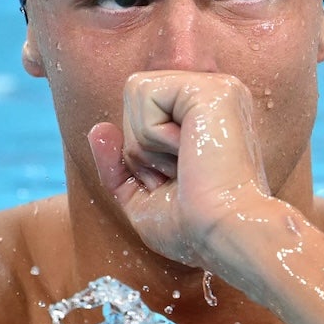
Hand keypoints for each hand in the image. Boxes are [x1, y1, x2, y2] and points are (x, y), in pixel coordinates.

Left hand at [87, 71, 271, 267]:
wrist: (225, 236)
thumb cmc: (194, 228)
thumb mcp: (144, 198)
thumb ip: (119, 165)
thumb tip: (98, 129)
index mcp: (208, 115)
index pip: (143, 109)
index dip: (141, 152)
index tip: (177, 182)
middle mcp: (217, 94)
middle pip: (135, 97)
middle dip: (139, 146)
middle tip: (180, 174)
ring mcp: (217, 88)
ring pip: (137, 91)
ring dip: (146, 142)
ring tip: (185, 163)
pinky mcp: (212, 88)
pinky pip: (145, 93)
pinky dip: (152, 133)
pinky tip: (187, 151)